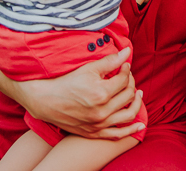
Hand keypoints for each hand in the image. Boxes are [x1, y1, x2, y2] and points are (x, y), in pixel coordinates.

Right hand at [14, 48, 144, 139]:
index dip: (126, 70)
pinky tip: (140, 123)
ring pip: (128, 114)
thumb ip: (110, 61)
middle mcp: (101, 111)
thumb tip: (128, 52)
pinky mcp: (94, 132)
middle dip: (131, 83)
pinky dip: (131, 129)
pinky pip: (118, 134)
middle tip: (127, 77)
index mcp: (101, 93)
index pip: (124, 80)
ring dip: (136, 103)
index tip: (123, 66)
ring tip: (138, 94)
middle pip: (128, 95)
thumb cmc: (67, 82)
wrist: (45, 101)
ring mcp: (98, 124)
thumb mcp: (88, 69)